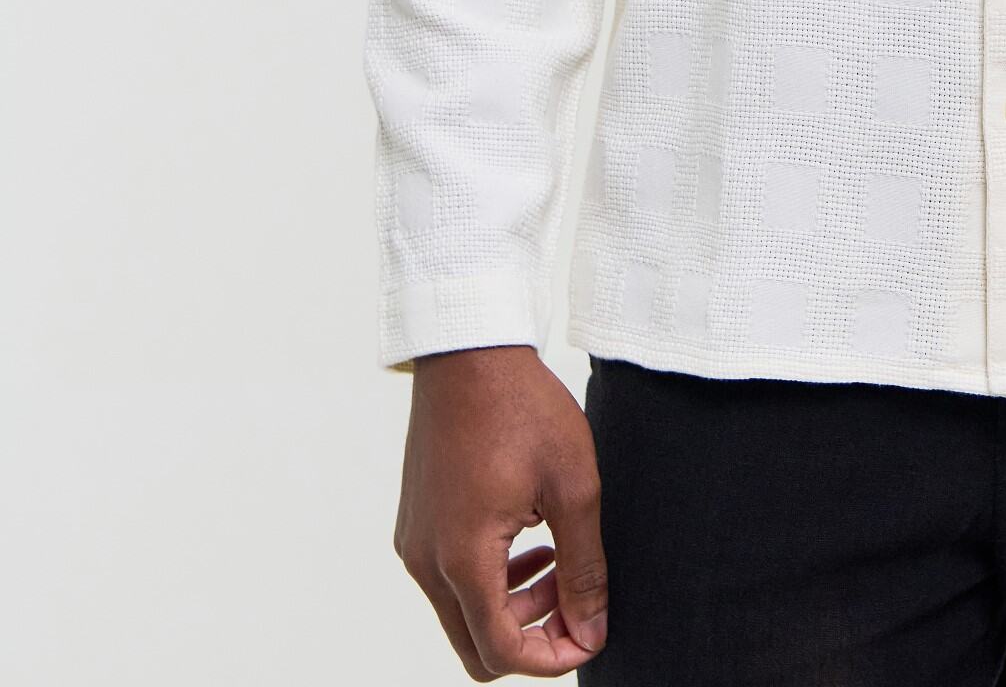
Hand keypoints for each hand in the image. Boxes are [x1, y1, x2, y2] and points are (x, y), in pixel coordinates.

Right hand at [392, 344, 608, 676]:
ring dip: (511, 605)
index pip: (501, 651)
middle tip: (574, 597)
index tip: (590, 636)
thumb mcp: (573, 485)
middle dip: (531, 635)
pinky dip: (489, 576)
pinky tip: (528, 538)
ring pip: (461, 612)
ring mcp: (413, 541)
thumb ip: (584, 568)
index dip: (551, 658)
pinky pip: (447, 577)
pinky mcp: (414, 521)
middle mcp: (426, 560)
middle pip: (475, 644)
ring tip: (558, 561)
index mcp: (462, 557)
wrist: (470, 349)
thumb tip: (592, 631)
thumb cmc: (522, 406)